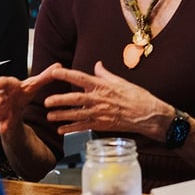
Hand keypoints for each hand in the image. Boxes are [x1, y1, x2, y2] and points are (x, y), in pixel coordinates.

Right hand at [0, 63, 60, 133]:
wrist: (16, 105)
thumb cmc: (24, 91)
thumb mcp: (35, 84)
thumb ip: (45, 77)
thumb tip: (59, 65)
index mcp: (12, 86)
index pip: (6, 82)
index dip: (1, 83)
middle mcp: (4, 96)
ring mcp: (2, 108)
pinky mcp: (4, 119)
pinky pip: (2, 123)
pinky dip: (3, 126)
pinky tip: (3, 129)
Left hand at [44, 61, 171, 138]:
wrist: (148, 114)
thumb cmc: (137, 96)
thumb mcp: (121, 81)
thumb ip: (105, 74)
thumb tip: (97, 65)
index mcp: (102, 86)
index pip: (80, 78)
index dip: (66, 74)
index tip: (54, 72)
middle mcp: (99, 99)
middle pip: (74, 98)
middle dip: (59, 100)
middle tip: (46, 101)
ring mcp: (99, 113)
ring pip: (76, 114)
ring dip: (61, 115)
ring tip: (49, 116)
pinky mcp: (102, 125)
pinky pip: (83, 127)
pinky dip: (71, 128)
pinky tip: (61, 130)